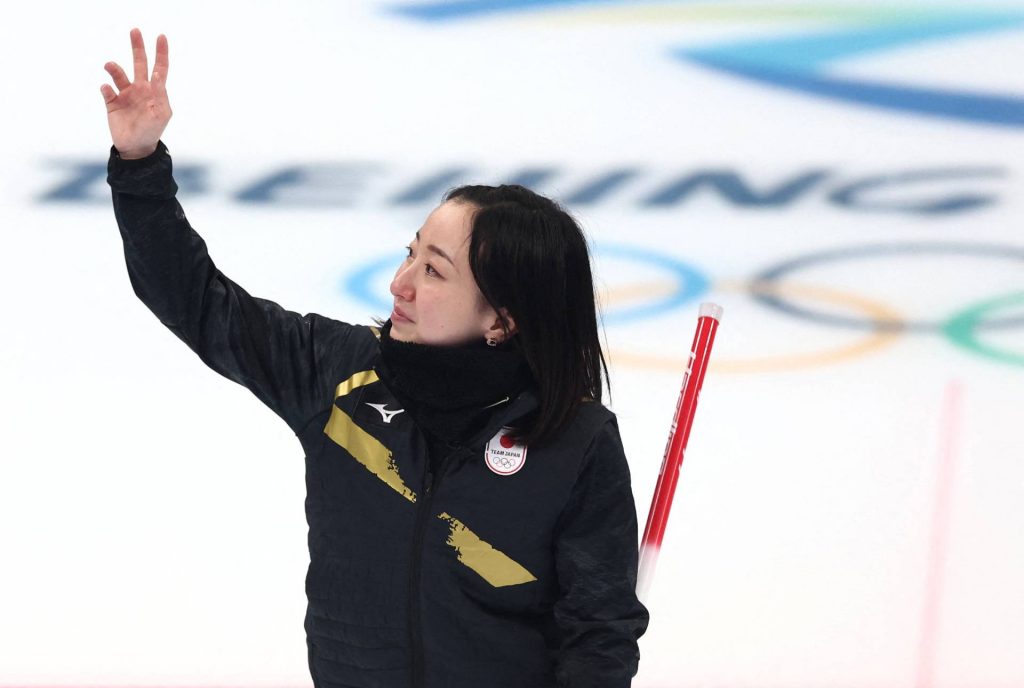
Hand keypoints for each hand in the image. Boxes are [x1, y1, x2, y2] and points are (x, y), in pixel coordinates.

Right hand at [101, 29, 170, 158]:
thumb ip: (160, 94)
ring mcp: (125, 95)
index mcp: (154, 91)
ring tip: (109, 65)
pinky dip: (106, 89)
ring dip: (114, 68)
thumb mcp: (161, 114)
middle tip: (135, 30)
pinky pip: (107, 91)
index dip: (161, 53)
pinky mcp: (112, 103)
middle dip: (137, 47)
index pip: (159, 68)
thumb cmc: (152, 131)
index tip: (161, 36)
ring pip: (118, 75)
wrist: (136, 148)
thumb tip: (157, 74)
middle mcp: (140, 89)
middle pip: (139, 63)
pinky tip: (107, 89)